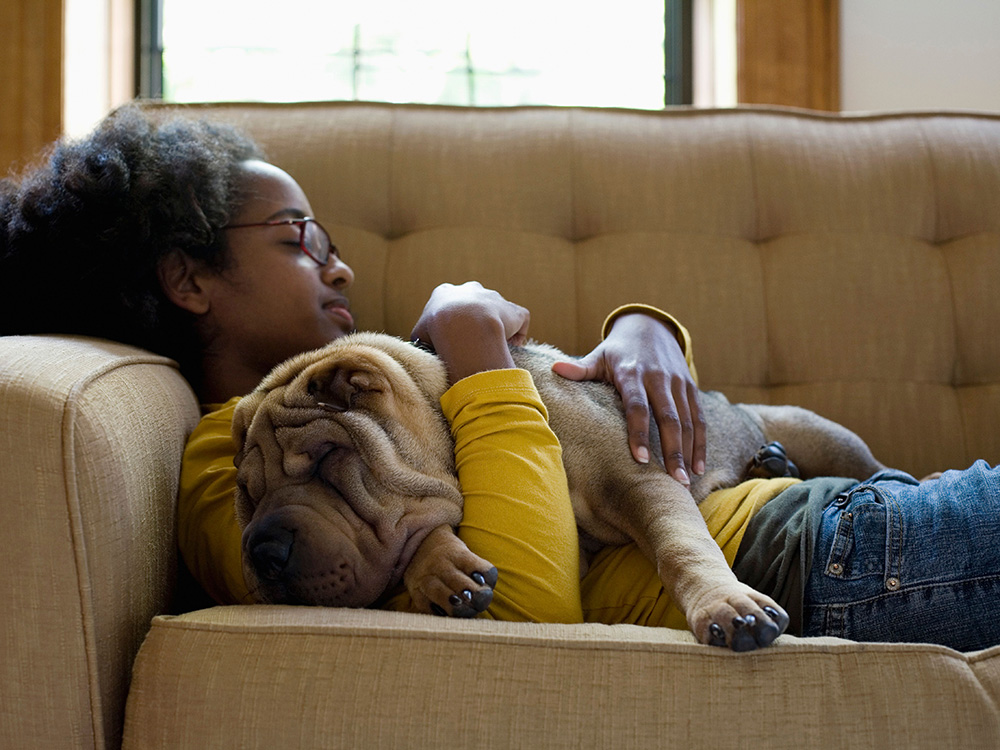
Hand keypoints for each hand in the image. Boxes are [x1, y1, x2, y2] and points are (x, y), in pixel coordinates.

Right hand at [410, 282, 528, 384]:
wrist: (464, 326)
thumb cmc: (437, 331)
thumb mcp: (419, 334)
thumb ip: (423, 337)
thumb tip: (424, 347)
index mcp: (445, 292)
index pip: (447, 304)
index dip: (449, 321)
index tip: (450, 337)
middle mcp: (472, 290)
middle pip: (474, 304)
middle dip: (474, 321)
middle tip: (471, 342)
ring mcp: (494, 298)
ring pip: (497, 313)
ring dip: (495, 329)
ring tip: (490, 349)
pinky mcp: (514, 310)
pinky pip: (519, 322)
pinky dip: (516, 335)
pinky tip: (510, 348)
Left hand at [551, 312, 705, 485]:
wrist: (651, 327)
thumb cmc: (618, 350)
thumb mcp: (599, 355)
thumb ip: (581, 368)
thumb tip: (555, 368)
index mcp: (633, 372)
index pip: (637, 406)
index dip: (639, 432)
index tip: (641, 460)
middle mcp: (659, 378)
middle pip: (669, 418)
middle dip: (673, 450)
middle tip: (674, 482)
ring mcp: (678, 384)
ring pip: (688, 421)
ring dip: (688, 451)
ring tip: (684, 481)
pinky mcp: (691, 388)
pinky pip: (699, 418)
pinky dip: (700, 443)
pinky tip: (697, 467)